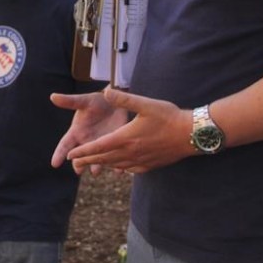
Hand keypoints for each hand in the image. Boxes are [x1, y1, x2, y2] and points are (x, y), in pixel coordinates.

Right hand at [50, 91, 127, 174]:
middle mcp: (86, 143)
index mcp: (76, 133)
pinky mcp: (114, 147)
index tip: (54, 164)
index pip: (64, 146)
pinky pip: (114, 158)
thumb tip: (52, 96)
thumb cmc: (97, 101)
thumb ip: (69, 101)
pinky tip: (119, 171)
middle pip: (80, 157)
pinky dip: (117, 165)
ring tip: (96, 171)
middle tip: (78, 170)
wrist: (115, 103)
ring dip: (96, 166)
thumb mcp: (83, 101)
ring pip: (96, 160)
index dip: (59, 154)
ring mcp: (100, 146)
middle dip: (79, 164)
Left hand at [65, 90, 193, 174]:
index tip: (71, 155)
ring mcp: (141, 161)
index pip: (99, 147)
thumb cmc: (169, 116)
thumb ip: (124, 99)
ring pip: (117, 165)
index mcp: (126, 137)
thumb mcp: (145, 104)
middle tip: (75, 163)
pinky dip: (121, 169)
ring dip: (103, 165)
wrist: (191, 134)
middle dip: (89, 160)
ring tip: (93, 165)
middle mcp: (131, 152)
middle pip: (105, 158)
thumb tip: (106, 92)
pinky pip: (131, 170)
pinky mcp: (151, 165)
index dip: (84, 151)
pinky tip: (120, 168)